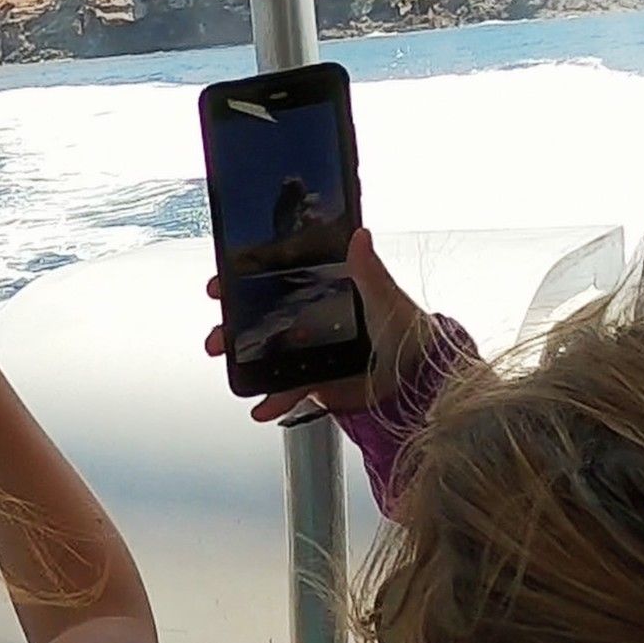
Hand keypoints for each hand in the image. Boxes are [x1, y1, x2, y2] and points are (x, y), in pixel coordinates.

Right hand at [204, 227, 436, 424]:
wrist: (425, 381)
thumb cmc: (411, 332)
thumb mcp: (387, 299)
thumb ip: (369, 272)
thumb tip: (359, 235)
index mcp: (328, 292)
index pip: (278, 281)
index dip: (246, 282)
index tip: (223, 284)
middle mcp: (316, 321)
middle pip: (263, 320)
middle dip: (233, 328)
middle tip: (218, 336)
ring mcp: (315, 354)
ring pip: (268, 357)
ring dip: (244, 364)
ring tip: (231, 370)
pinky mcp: (320, 384)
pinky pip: (290, 390)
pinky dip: (274, 399)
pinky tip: (262, 406)